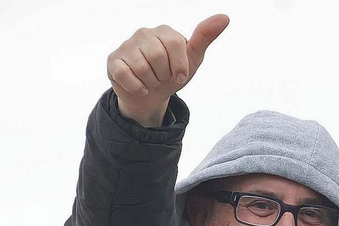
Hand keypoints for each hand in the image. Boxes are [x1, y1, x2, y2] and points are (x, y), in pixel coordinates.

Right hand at [107, 15, 229, 127]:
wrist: (151, 96)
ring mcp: (127, 46)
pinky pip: (124, 74)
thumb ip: (205, 37)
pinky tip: (140, 87)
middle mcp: (144, 34)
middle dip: (164, 76)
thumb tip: (224, 17)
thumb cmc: (173, 74)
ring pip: (141, 68)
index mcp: (164, 31)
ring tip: (152, 82)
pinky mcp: (114, 60)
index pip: (175, 45)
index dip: (180, 66)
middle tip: (163, 78)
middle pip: (157, 57)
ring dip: (151, 83)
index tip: (180, 77)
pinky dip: (136, 87)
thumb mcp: (192, 59)